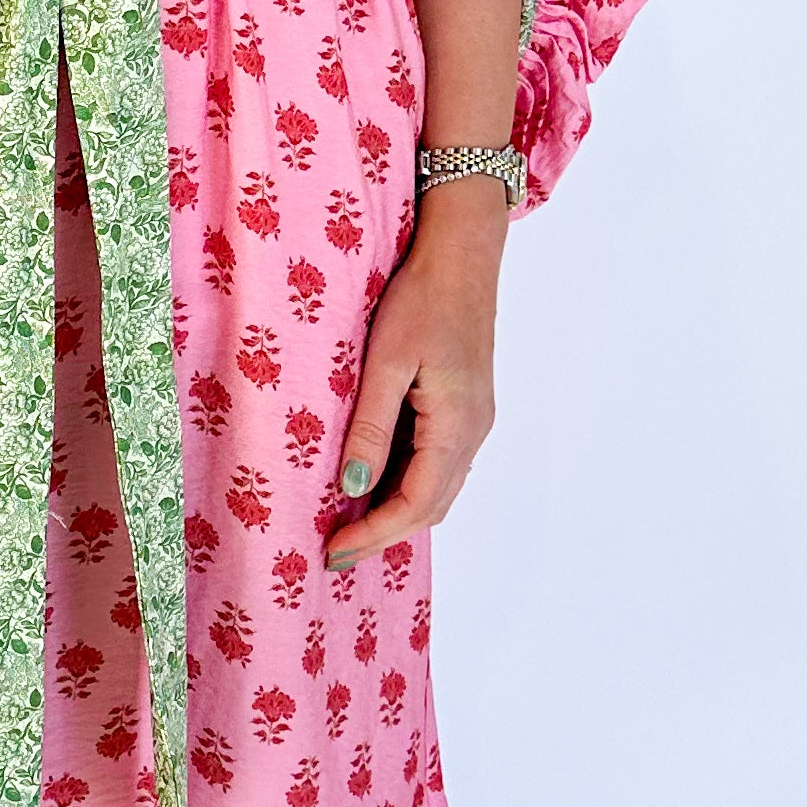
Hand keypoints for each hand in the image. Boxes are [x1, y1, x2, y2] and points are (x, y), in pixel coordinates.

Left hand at [325, 183, 505, 561]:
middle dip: (384, 534)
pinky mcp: (466, 407)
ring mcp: (474, 420)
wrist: (461, 254)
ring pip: (437, 488)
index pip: (415, 505)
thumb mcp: (385, 361)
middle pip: (431, 507)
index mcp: (456, 426)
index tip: (333, 551)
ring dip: (396, 513)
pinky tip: (373, 481)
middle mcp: (473, 432)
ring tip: (348, 524)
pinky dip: (407, 485)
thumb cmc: (421, 298)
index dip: (374, 534)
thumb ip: (370, 426)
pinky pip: (438, 463)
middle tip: (334, 550)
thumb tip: (353, 485)